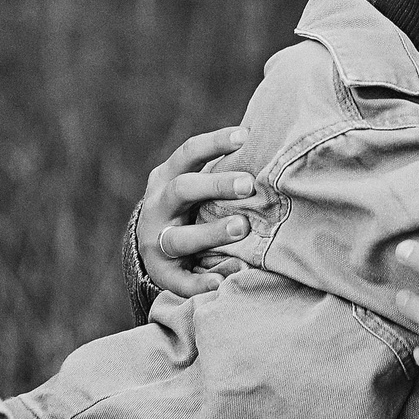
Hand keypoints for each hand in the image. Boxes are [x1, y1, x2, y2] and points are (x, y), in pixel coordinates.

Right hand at [138, 125, 256, 297]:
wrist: (153, 247)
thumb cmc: (190, 206)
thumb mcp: (194, 184)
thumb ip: (221, 169)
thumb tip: (264, 139)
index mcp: (166, 177)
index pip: (188, 153)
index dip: (214, 142)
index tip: (245, 136)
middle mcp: (157, 207)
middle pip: (182, 189)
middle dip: (215, 186)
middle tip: (248, 184)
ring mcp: (156, 241)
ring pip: (180, 237)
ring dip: (211, 233)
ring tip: (242, 227)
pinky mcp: (161, 273)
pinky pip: (180, 280)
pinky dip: (200, 283)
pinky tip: (221, 282)